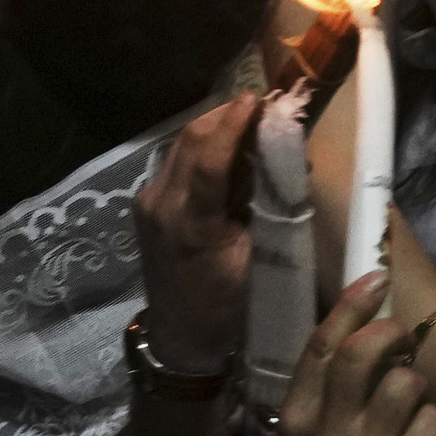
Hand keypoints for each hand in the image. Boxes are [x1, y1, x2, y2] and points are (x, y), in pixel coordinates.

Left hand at [131, 92, 255, 371]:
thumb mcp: (258, 259)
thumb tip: (290, 162)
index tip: (258, 99)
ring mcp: (147, 201)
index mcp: (191, 225)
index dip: (234, 123)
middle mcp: (160, 205)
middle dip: (226, 116)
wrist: (180, 336)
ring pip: (180, 145)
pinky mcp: (145, 202)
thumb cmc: (227, 305)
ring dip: (214, 128)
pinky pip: (175, 162)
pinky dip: (202, 148)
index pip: (209, 158)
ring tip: (248, 124)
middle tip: (261, 108)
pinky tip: (226, 151)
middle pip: (190, 140)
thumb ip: (269, 208)